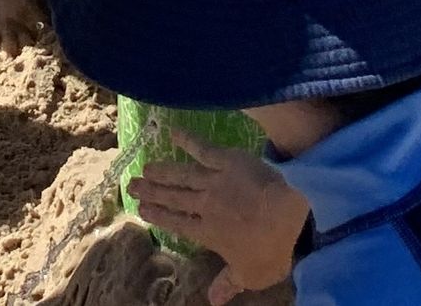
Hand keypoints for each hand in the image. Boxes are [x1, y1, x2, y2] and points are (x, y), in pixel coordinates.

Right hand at [131, 134, 312, 303]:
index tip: (141, 208)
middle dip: (152, 191)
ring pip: (183, 175)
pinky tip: (173, 132)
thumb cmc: (272, 248)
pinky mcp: (229, 160)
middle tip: (131, 184)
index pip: (177, 223)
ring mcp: (216, 180)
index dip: (158, 215)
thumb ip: (228, 284)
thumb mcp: (251, 275)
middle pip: (174, 198)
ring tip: (145, 167)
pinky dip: (188, 140)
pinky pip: (204, 149)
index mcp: (208, 232)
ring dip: (162, 171)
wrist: (289, 211)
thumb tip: (211, 301)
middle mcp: (206, 205)